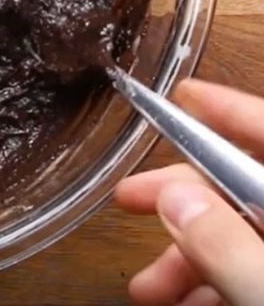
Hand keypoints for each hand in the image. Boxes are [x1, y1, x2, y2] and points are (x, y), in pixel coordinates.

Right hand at [116, 79, 263, 305]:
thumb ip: (227, 246)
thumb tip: (173, 197)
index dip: (227, 108)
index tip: (183, 93)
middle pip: (242, 186)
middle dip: (180, 198)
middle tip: (125, 199)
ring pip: (241, 235)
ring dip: (188, 255)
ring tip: (147, 289)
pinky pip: (251, 271)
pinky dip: (214, 283)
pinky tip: (184, 303)